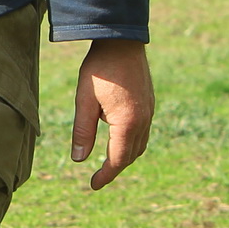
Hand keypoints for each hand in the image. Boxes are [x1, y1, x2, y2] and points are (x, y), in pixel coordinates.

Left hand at [71, 39, 152, 189]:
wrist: (121, 42)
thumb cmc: (99, 70)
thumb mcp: (84, 101)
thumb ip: (82, 131)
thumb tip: (78, 159)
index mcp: (127, 123)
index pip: (117, 159)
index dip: (106, 175)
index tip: (93, 185)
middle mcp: (143, 120)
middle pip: (131, 155)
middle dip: (115, 168)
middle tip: (98, 177)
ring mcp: (149, 111)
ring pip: (140, 144)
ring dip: (125, 156)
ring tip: (108, 162)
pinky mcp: (149, 103)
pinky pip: (143, 131)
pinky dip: (132, 142)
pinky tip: (120, 139)